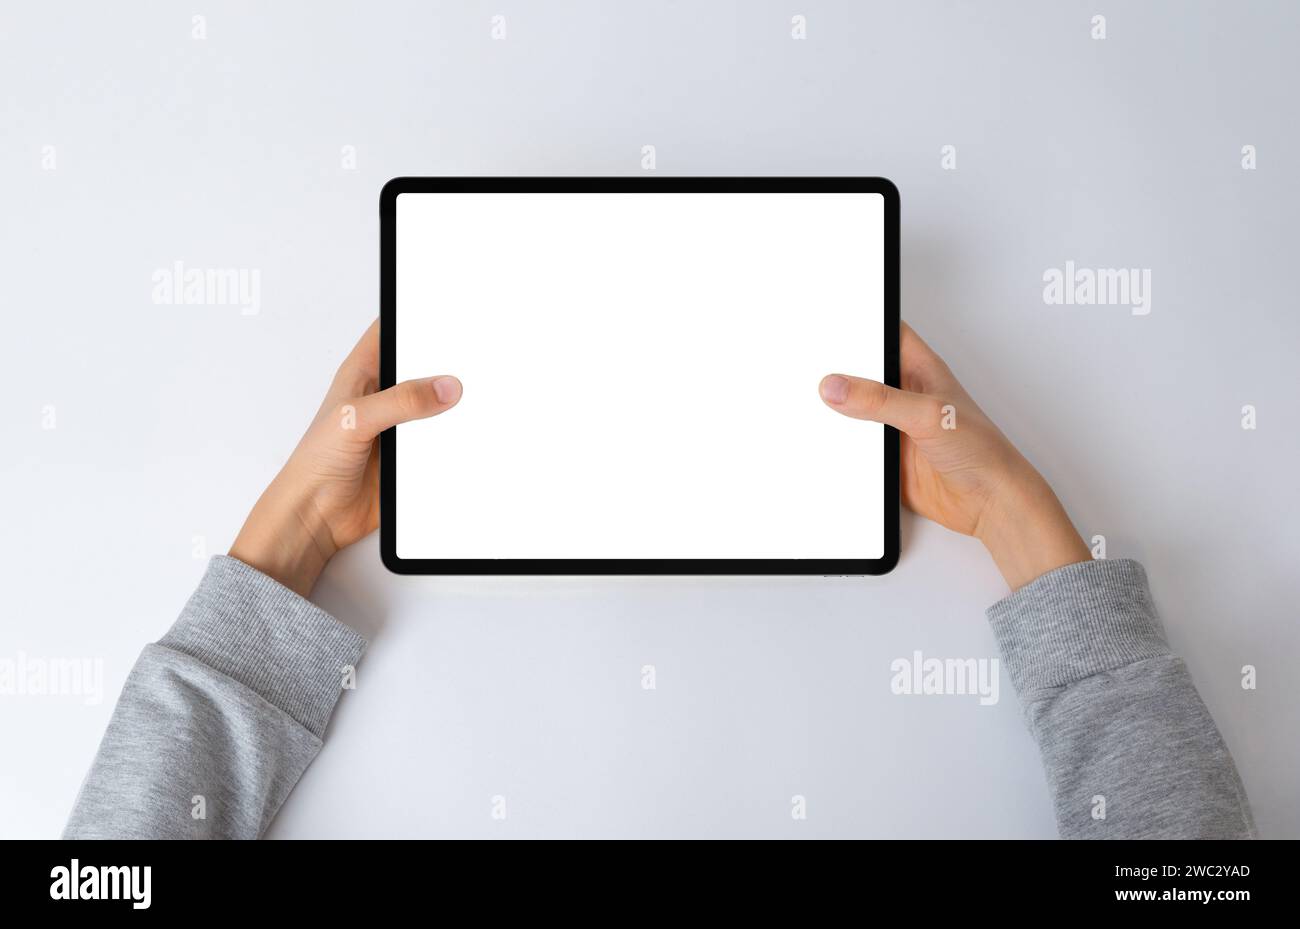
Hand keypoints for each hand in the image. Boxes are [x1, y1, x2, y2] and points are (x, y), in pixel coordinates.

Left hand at [230, 320, 461, 595]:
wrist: (316, 517)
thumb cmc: (315, 464)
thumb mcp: (355, 419)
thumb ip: (401, 400)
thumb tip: (445, 386)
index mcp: (364, 373)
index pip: (394, 331)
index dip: (418, 316)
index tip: (450, 310)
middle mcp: (385, 396)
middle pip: (425, 367)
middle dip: (449, 362)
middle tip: (476, 357)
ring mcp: (402, 426)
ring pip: (440, 405)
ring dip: (455, 405)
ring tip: (480, 396)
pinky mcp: (414, 455)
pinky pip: (444, 441)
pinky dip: (458, 438)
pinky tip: (470, 435)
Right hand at [819, 323, 1089, 589]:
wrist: (988, 503)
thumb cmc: (982, 451)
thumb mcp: (928, 414)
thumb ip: (880, 400)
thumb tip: (837, 386)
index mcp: (920, 369)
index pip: (884, 334)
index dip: (858, 325)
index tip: (827, 324)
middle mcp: (905, 394)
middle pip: (861, 372)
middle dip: (837, 371)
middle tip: (810, 371)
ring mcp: (894, 425)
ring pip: (853, 410)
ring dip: (836, 413)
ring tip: (812, 408)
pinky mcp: (886, 455)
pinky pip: (854, 445)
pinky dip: (840, 445)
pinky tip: (828, 444)